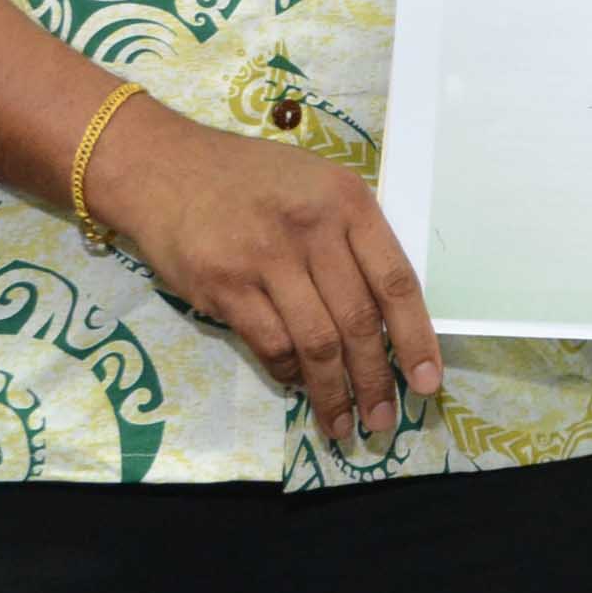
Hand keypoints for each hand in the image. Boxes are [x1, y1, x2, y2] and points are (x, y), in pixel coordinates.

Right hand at [89, 100, 442, 448]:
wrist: (163, 167)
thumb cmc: (250, 178)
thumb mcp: (318, 183)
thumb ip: (354, 237)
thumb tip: (387, 313)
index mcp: (348, 203)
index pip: (396, 282)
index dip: (416, 338)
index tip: (428, 382)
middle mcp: (312, 230)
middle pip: (357, 321)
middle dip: (375, 380)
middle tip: (384, 421)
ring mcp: (265, 259)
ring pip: (315, 343)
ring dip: (333, 392)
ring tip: (344, 424)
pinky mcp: (224, 285)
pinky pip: (270, 344)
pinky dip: (288, 373)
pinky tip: (297, 385)